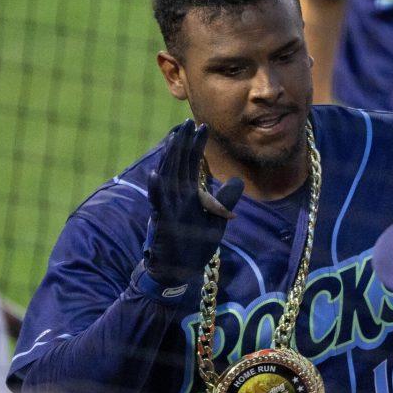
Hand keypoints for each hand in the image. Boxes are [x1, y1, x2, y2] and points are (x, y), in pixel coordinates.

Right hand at [145, 122, 243, 288]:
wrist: (179, 272)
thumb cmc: (195, 246)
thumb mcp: (216, 220)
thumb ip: (225, 200)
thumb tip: (237, 180)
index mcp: (188, 195)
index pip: (191, 164)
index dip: (196, 145)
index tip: (203, 127)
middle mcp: (176, 197)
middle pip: (179, 164)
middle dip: (183, 143)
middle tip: (189, 121)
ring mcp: (167, 208)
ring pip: (167, 177)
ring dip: (170, 158)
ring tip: (175, 138)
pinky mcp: (162, 223)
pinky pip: (158, 205)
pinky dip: (155, 190)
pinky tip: (155, 175)